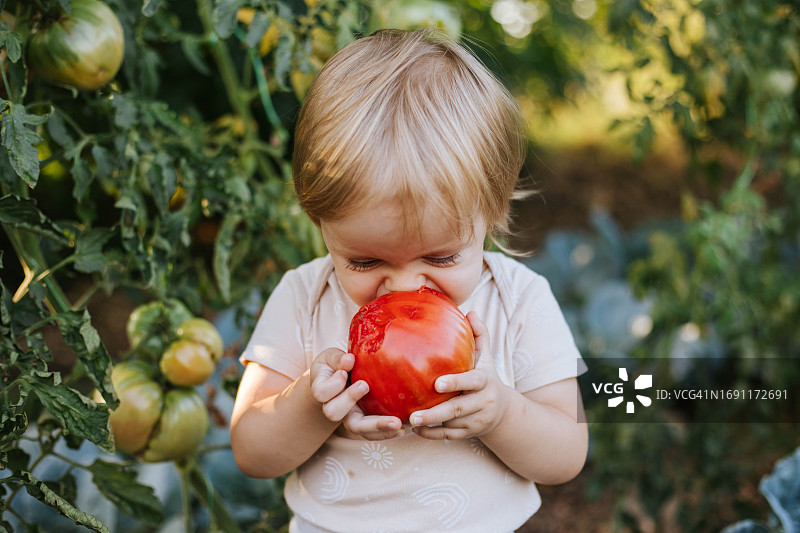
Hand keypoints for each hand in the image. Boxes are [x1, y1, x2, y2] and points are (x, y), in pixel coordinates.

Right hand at [310, 348, 403, 439]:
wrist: (339, 379)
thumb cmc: (335, 365)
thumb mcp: (331, 357)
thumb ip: (338, 359)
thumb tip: (349, 360)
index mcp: (322, 390)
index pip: (321, 393)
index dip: (333, 383)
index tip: (345, 372)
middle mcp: (332, 407)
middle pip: (334, 413)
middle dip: (349, 399)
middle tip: (365, 386)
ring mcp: (349, 417)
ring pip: (357, 428)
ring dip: (376, 426)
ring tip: (396, 423)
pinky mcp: (364, 422)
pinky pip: (373, 433)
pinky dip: (387, 431)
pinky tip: (402, 429)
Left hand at [410, 312, 510, 439]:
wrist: (503, 411)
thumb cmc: (486, 376)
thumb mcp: (486, 356)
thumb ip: (479, 335)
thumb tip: (470, 311)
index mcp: (485, 380)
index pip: (472, 381)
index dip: (456, 382)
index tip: (437, 384)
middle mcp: (483, 401)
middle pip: (459, 409)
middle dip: (436, 413)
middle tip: (413, 415)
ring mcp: (477, 419)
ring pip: (452, 425)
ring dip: (430, 426)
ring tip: (409, 422)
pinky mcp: (469, 433)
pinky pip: (449, 436)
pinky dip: (432, 435)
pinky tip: (415, 431)